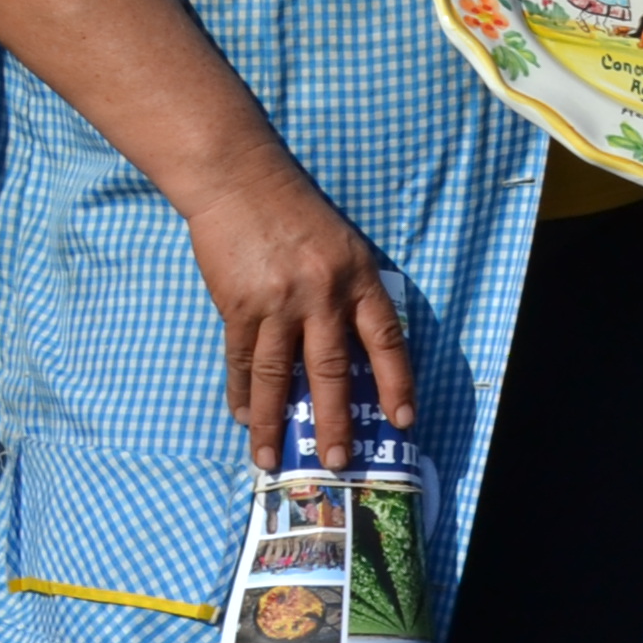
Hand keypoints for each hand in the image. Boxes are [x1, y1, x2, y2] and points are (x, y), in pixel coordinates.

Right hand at [182, 157, 412, 469]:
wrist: (243, 182)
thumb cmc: (298, 215)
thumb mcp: (345, 247)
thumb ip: (351, 295)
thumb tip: (355, 355)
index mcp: (360, 278)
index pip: (387, 340)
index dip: (397, 382)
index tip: (403, 421)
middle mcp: (324, 294)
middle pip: (333, 369)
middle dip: (336, 420)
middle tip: (337, 460)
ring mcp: (279, 302)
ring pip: (279, 375)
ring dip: (274, 422)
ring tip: (271, 459)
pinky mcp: (239, 305)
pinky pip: (241, 360)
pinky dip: (242, 393)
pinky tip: (244, 418)